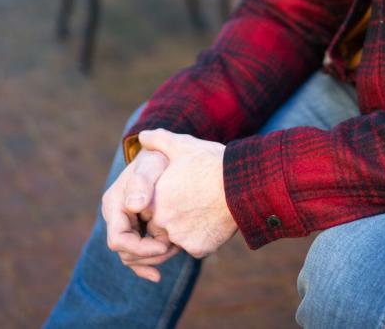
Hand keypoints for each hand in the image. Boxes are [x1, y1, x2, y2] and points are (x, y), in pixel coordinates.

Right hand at [101, 149, 180, 281]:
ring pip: (131, 256)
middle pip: (125, 252)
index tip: (165, 244)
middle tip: (174, 249)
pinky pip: (136, 256)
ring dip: (153, 259)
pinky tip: (157, 276)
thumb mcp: (151, 163)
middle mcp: (115, 217)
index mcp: (114, 204)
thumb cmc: (158, 158)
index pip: (118, 239)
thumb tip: (134, 206)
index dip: (140, 248)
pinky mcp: (136, 230)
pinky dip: (146, 266)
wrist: (164, 155)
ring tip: (175, 250)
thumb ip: (142, 181)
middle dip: (149, 256)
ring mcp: (125, 225)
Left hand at [137, 129, 236, 257]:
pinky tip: (213, 220)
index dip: (162, 198)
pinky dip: (202, 237)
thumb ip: (158, 140)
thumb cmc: (211, 163)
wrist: (241, 186)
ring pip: (178, 237)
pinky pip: (195, 246)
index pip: (147, 207)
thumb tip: (143, 136)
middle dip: (173, 215)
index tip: (178, 190)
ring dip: (187, 227)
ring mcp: (179, 238)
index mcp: (153, 200)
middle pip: (160, 225)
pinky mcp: (197, 249)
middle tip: (192, 199)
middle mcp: (161, 222)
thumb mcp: (183, 145)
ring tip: (204, 207)